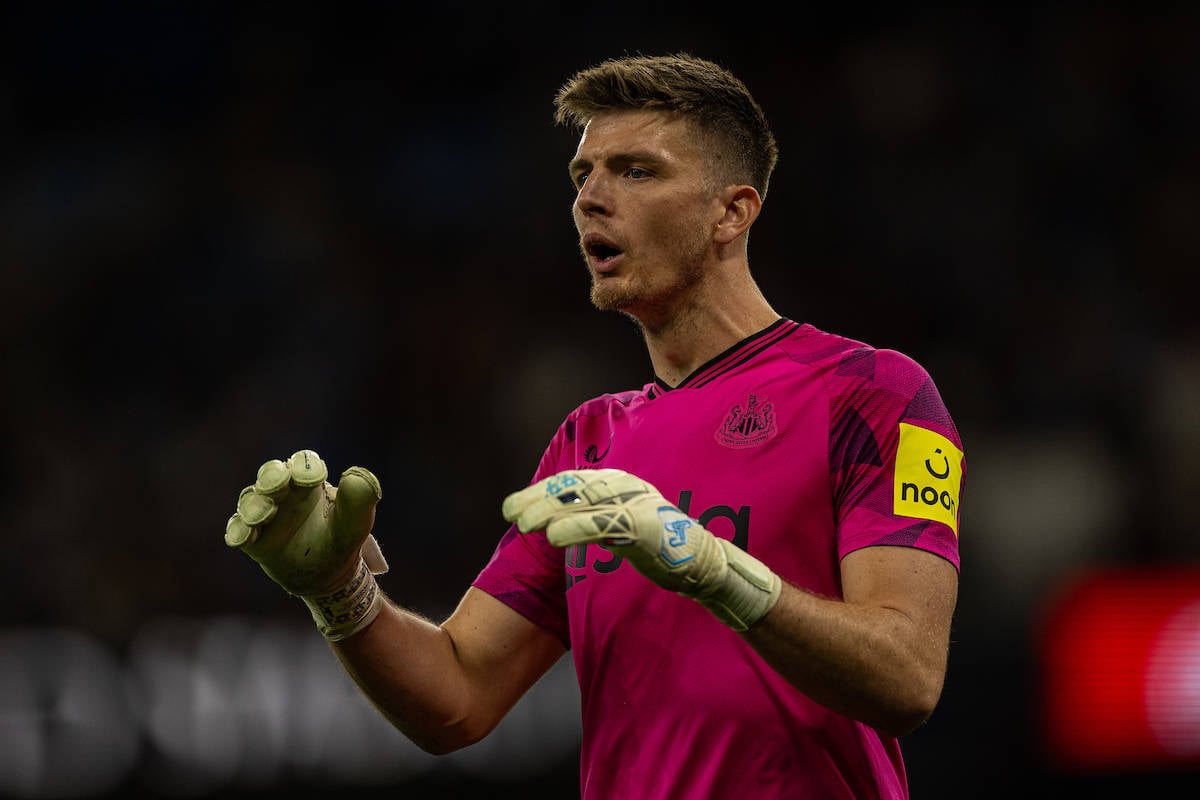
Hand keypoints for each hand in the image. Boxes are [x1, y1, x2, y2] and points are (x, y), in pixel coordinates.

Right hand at [225, 449, 387, 639]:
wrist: (328, 575)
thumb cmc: (342, 540)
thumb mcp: (356, 523)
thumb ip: (359, 500)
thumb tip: (355, 475)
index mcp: (309, 482)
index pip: (303, 463)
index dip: (305, 466)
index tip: (313, 477)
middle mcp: (284, 493)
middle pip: (271, 475)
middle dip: (273, 477)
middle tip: (278, 484)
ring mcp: (265, 515)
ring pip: (251, 501)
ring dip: (255, 505)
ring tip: (265, 514)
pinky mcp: (252, 539)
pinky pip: (239, 530)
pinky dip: (239, 531)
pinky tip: (244, 536)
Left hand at [502, 469, 780, 630]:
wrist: (706, 566)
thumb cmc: (662, 548)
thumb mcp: (622, 527)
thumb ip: (595, 519)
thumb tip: (554, 521)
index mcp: (621, 483)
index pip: (573, 482)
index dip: (540, 492)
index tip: (512, 507)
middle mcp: (628, 486)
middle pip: (574, 487)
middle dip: (538, 498)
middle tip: (509, 513)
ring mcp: (638, 503)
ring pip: (585, 502)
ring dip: (550, 511)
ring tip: (522, 524)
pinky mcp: (647, 525)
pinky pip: (605, 524)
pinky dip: (577, 528)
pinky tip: (553, 538)